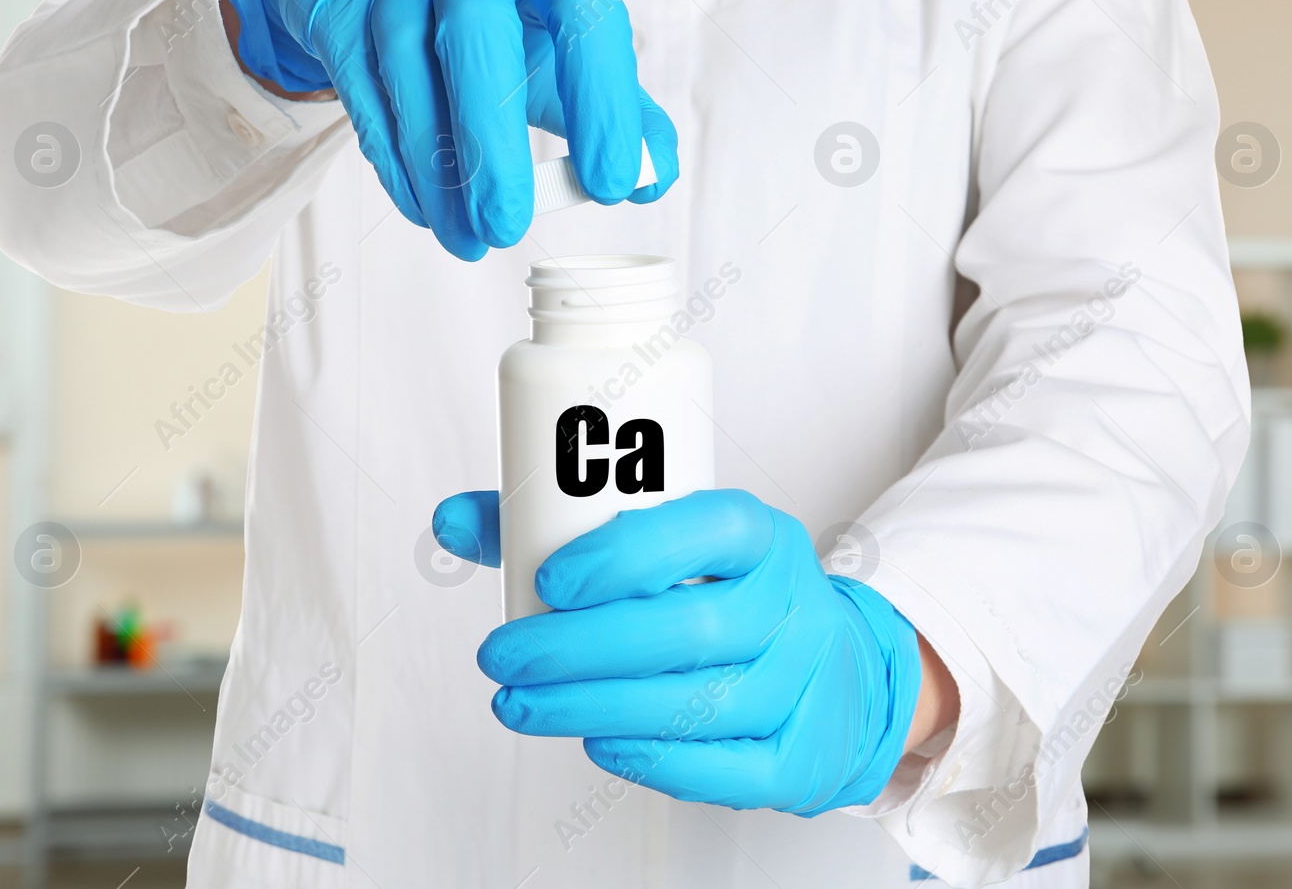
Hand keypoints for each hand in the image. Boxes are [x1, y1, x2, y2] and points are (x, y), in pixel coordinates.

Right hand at [221, 0, 677, 259]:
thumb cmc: (488, 11)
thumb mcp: (557, 44)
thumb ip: (614, 106)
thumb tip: (655, 178)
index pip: (586, 15)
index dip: (602, 101)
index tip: (611, 185)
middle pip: (476, 35)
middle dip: (494, 144)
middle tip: (510, 227)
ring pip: (410, 80)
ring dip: (440, 177)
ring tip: (470, 241)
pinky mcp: (341, 10)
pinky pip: (367, 100)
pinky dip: (399, 168)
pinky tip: (429, 213)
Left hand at [432, 489, 922, 814]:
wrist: (837, 675)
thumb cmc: (727, 599)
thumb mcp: (669, 547)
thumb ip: (557, 531)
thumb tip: (454, 521)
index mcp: (761, 537)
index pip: (709, 530)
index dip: (628, 555)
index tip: (550, 581)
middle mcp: (793, 606)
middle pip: (692, 630)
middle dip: (582, 650)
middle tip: (503, 658)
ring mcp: (806, 685)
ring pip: (699, 705)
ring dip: (595, 709)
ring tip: (521, 706)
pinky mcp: (801, 757)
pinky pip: (727, 769)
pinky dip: (654, 761)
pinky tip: (595, 744)